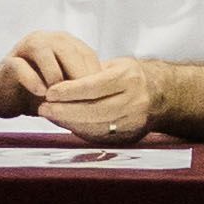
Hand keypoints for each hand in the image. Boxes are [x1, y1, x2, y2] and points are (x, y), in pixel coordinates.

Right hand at [0, 31, 101, 116]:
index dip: (94, 76)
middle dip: (77, 77)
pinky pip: (22, 67)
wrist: (7, 95)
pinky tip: (40, 93)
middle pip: (68, 51)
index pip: (86, 55)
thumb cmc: (42, 91)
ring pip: (46, 53)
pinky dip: (33, 80)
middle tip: (83, 100)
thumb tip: (110, 99)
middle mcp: (47, 39)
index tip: (101, 97)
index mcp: (66, 43)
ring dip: (55, 77)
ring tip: (58, 97)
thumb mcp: (68, 89)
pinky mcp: (9, 61)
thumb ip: (84, 87)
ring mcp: (26, 47)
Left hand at [41, 58, 165, 143]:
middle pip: (93, 109)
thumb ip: (88, 73)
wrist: (160, 94)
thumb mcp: (113, 66)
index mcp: (129, 78)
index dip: (69, 91)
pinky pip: (101, 137)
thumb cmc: (128, 76)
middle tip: (43, 108)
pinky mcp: (131, 136)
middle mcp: (135, 100)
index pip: (93, 86)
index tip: (49, 92)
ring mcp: (134, 121)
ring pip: (96, 126)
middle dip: (64, 110)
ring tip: (50, 116)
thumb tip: (56, 85)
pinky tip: (66, 124)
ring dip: (69, 122)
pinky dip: (80, 131)